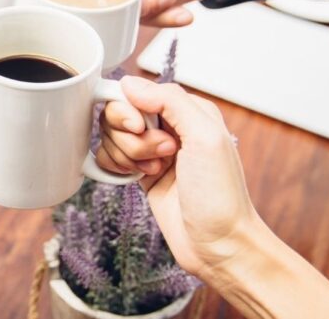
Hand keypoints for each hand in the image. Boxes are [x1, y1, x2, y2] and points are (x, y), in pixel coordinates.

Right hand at [97, 77, 258, 277]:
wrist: (218, 245)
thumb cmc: (221, 197)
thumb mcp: (205, 138)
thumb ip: (170, 101)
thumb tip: (129, 83)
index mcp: (187, 110)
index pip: (136, 91)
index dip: (128, 109)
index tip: (138, 128)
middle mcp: (167, 127)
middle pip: (118, 113)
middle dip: (130, 137)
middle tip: (160, 155)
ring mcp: (151, 150)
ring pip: (111, 136)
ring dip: (127, 156)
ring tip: (156, 172)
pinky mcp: (139, 172)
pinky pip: (108, 158)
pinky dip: (115, 168)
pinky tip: (137, 179)